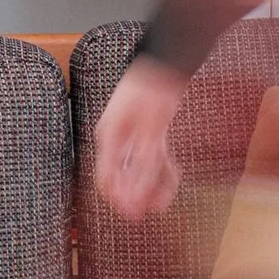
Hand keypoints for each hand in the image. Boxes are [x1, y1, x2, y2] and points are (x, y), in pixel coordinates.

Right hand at [94, 56, 189, 221]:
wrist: (165, 64)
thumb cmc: (151, 92)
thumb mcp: (150, 133)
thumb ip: (145, 165)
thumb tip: (139, 195)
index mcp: (109, 136)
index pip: (105, 176)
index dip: (117, 197)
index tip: (132, 214)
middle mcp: (117, 137)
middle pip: (122, 174)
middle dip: (135, 194)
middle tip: (147, 211)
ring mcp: (133, 134)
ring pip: (140, 167)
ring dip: (151, 185)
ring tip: (161, 202)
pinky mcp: (148, 130)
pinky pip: (153, 156)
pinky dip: (162, 168)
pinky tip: (173, 177)